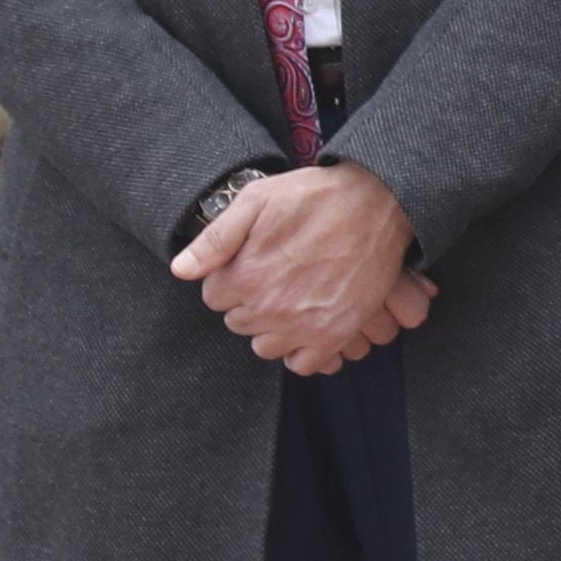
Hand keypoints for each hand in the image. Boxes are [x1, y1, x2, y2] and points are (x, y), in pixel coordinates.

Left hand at [173, 162, 429, 374]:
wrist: (380, 202)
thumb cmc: (316, 196)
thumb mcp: (256, 200)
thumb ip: (215, 238)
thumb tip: (180, 270)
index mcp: (245, 276)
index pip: (214, 297)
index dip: (232, 279)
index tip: (253, 263)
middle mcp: (270, 306)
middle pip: (239, 322)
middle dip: (251, 302)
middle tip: (279, 276)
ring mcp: (304, 324)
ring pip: (266, 346)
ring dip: (274, 328)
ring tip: (295, 299)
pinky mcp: (335, 333)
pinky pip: (303, 364)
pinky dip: (302, 351)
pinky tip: (308, 325)